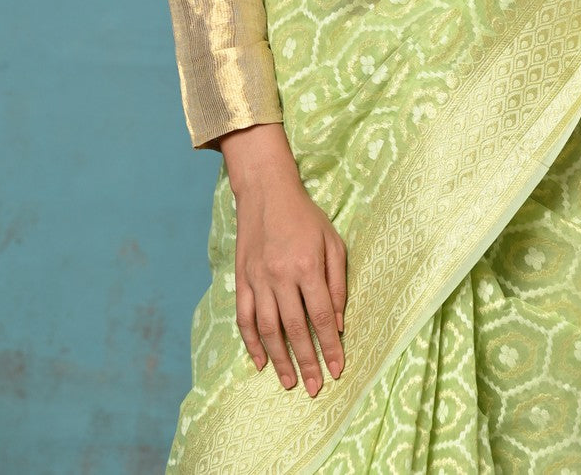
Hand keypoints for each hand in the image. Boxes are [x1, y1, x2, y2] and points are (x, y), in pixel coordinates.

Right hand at [219, 124, 347, 397]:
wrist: (266, 191)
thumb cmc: (305, 216)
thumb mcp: (332, 241)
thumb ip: (337, 282)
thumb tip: (338, 322)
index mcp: (307, 266)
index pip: (321, 316)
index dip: (330, 346)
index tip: (339, 369)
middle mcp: (280, 276)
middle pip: (295, 329)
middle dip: (307, 362)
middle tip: (316, 388)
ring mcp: (257, 279)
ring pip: (268, 329)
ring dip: (279, 359)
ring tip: (289, 383)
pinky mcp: (242, 279)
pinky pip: (244, 318)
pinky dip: (251, 342)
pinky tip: (261, 361)